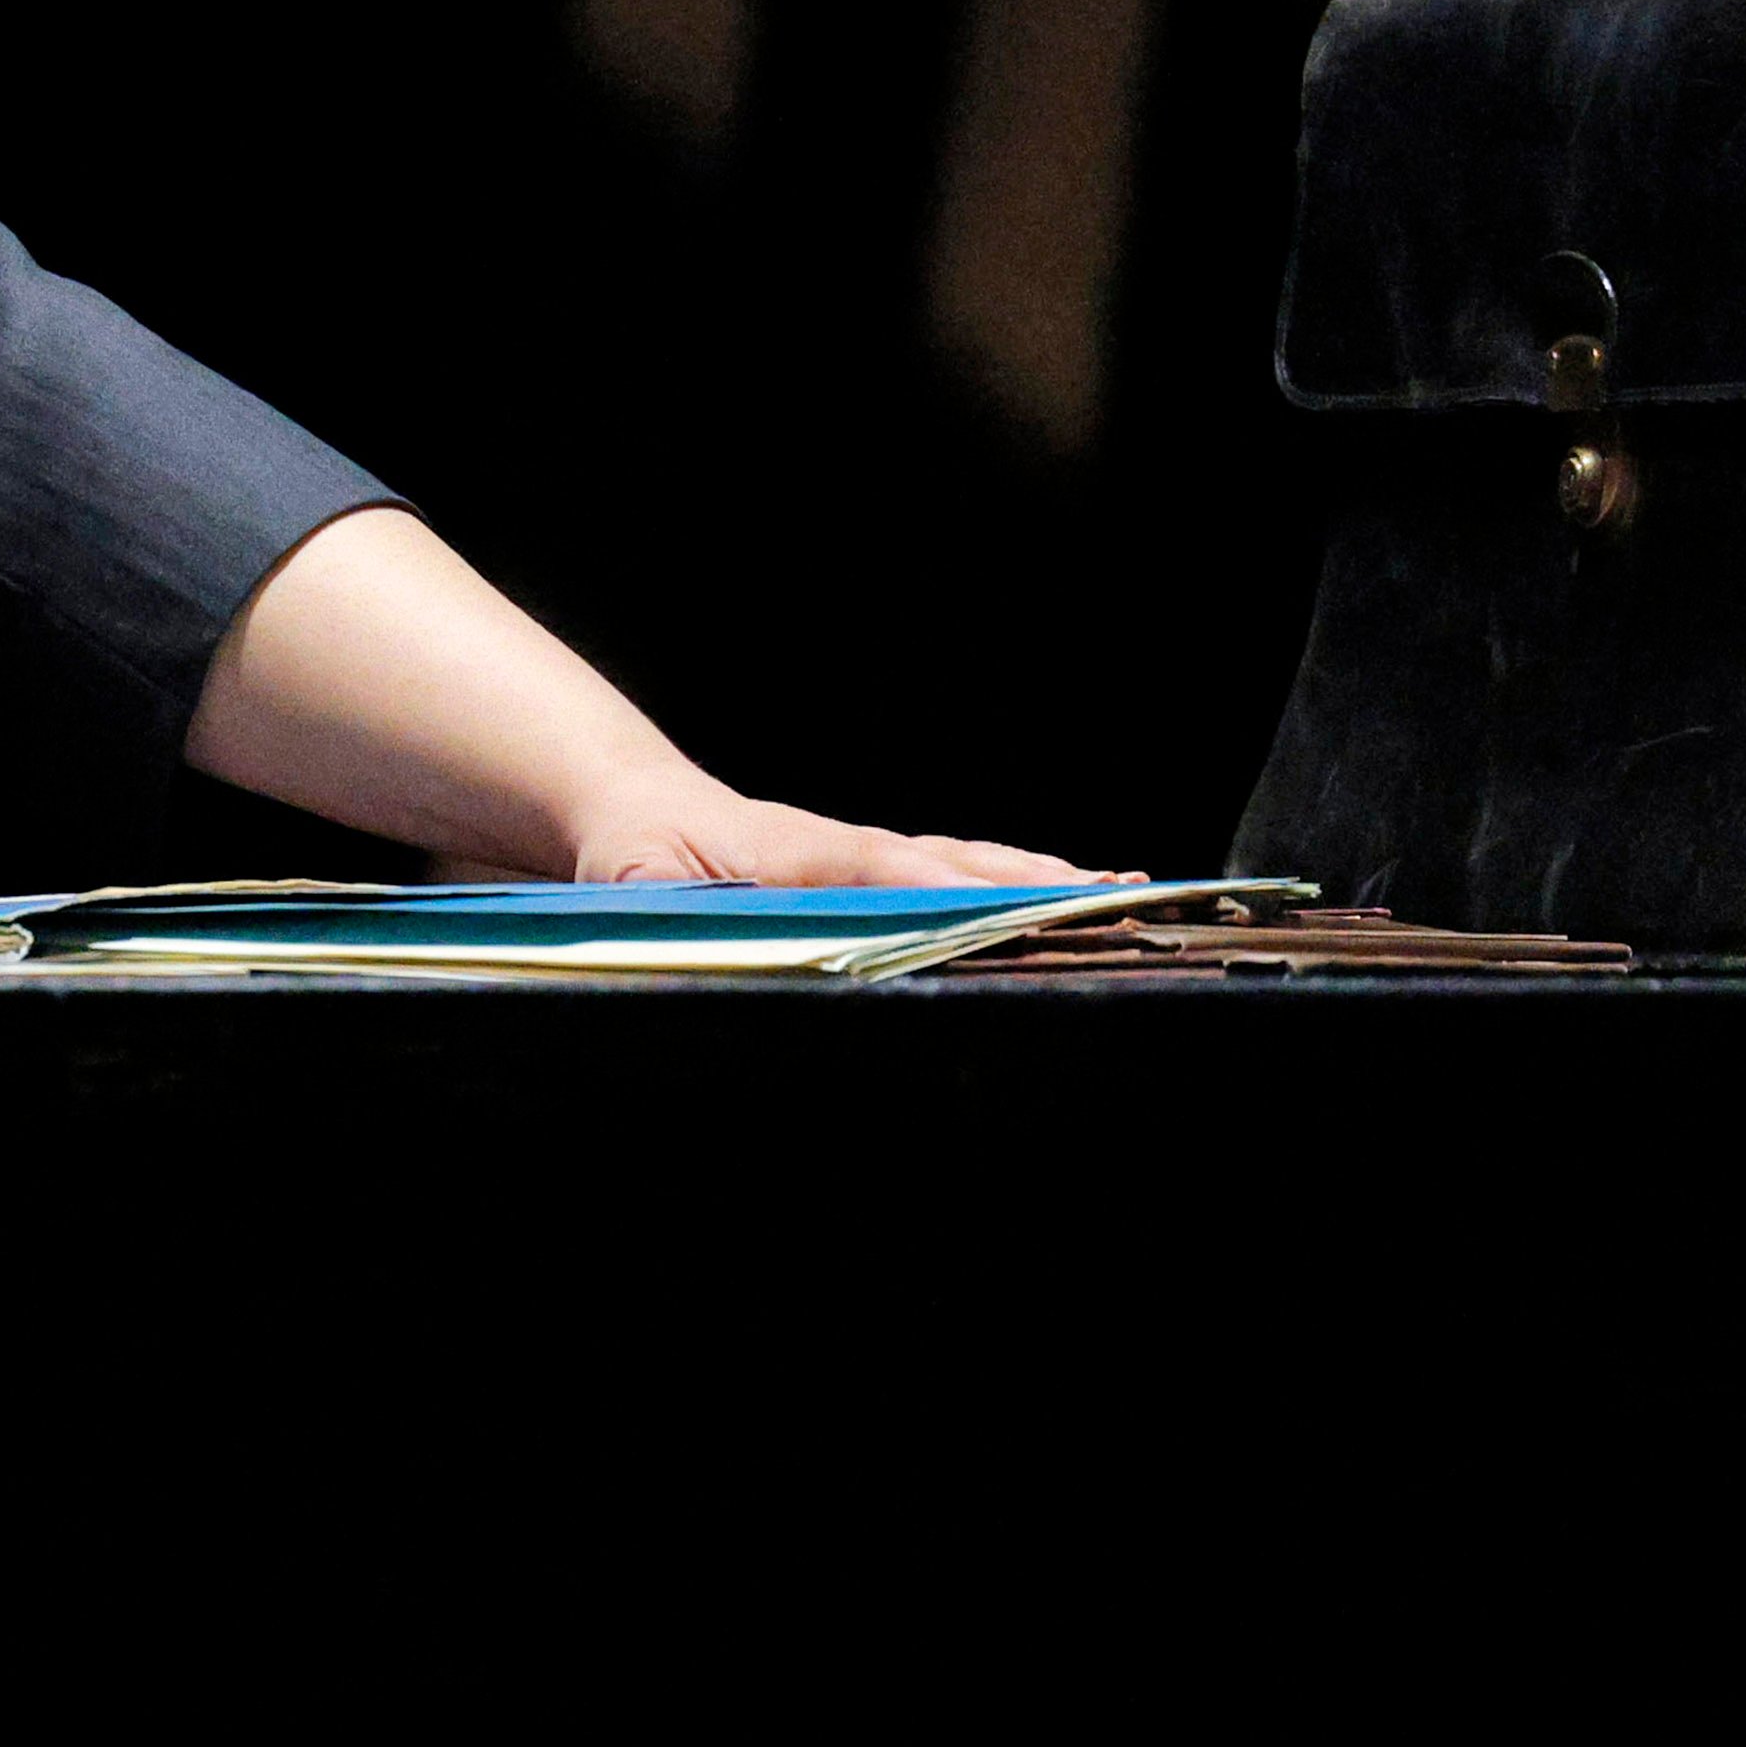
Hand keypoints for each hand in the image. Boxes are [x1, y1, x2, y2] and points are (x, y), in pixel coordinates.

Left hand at [556, 785, 1107, 892]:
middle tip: (1109, 893)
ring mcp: (860, 860)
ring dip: (1037, 880)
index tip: (992, 901)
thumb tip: (693, 935)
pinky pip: (949, 881)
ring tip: (1117, 891)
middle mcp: (840, 851)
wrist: (632, 810)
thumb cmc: (628, 854)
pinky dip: (1010, 889)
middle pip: (948, 861)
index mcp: (787, 853)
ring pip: (963, 865)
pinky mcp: (866, 877)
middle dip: (1026, 881)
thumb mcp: (627, 885)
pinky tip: (1066, 899)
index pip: (873, 866)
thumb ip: (662, 911)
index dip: (934, 885)